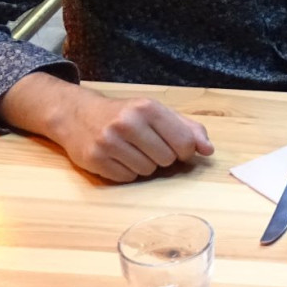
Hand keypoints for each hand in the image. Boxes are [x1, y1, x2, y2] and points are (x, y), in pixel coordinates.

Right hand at [0, 73, 213, 181]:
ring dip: (146, 165)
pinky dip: (128, 172)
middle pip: (167, 159)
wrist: (77, 115)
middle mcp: (127, 123)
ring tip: (133, 150)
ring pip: (148, 171)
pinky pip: (127, 178)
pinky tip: (119, 158)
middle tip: (149, 146)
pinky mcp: (95, 159)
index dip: (186, 150)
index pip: (184, 142)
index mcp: (148, 108)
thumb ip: (188, 129)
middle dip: (163, 157)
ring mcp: (108, 142)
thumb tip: (208, 150)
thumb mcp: (157, 112)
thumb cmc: (125, 114)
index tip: (179, 148)